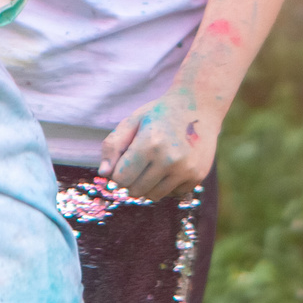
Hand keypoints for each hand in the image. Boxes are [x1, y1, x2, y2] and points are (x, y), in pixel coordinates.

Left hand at [99, 88, 217, 200]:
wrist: (198, 105)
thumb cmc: (160, 114)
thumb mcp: (132, 121)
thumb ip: (113, 146)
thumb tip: (104, 174)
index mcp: (150, 143)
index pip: (120, 178)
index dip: (118, 171)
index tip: (124, 159)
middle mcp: (170, 159)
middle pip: (135, 191)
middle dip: (131, 179)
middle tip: (139, 161)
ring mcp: (186, 169)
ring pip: (153, 196)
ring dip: (148, 184)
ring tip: (154, 163)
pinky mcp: (197, 176)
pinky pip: (172, 194)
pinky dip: (167, 185)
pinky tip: (171, 165)